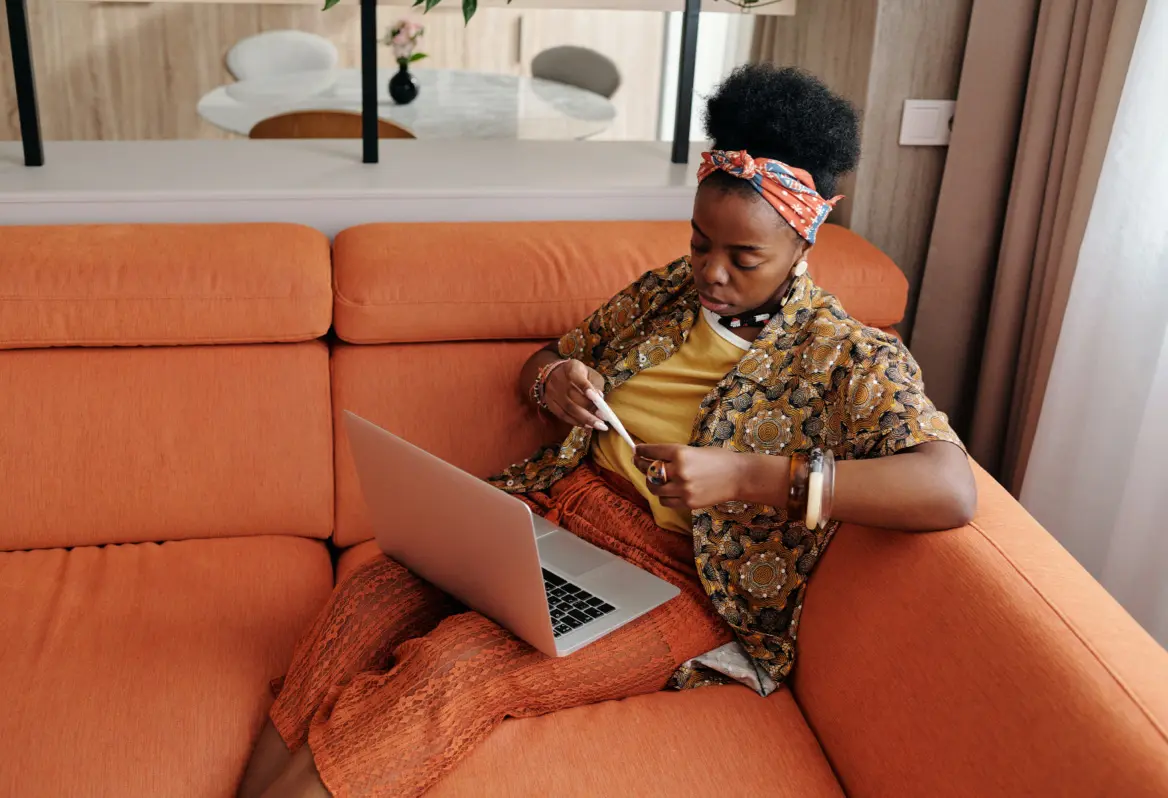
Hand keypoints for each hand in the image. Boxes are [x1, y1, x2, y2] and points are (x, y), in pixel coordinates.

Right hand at [541, 360, 607, 430]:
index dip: (586, 387)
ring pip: (568, 408)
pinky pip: (562, 415)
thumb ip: (595, 385)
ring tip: (598, 425)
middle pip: (572, 395)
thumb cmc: (579, 375)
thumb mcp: (590, 374)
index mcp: (570, 368)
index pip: (576, 376)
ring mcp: (552, 392)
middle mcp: (558, 379)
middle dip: (589, 408)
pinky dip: (576, 422)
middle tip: (604, 418)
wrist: (556, 374)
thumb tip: (600, 400)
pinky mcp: (550, 403)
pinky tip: (587, 426)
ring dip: (584, 418)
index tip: (598, 398)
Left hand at [634, 444, 754, 509]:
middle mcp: (679, 470)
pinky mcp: (688, 502)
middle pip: (650, 470)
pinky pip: (666, 501)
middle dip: (640, 465)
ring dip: (651, 483)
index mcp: (681, 452)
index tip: (637, 450)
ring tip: (652, 479)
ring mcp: (683, 488)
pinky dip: (663, 496)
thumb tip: (654, 457)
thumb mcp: (695, 450)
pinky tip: (666, 491)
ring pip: (654, 488)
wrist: (739, 476)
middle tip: (637, 462)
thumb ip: (675, 455)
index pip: (653, 451)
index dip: (642, 451)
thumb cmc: (719, 459)